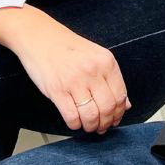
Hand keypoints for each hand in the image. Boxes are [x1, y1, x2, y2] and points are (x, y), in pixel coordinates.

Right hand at [1, 8, 128, 133]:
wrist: (39, 37)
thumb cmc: (67, 47)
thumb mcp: (96, 56)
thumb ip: (111, 80)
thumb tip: (124, 104)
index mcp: (106, 62)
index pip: (120, 95)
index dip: (118, 113)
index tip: (114, 119)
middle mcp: (92, 71)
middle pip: (108, 108)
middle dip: (106, 123)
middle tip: (101, 127)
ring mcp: (74, 81)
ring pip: (91, 116)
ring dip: (91, 126)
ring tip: (88, 125)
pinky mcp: (57, 90)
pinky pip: (72, 117)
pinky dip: (75, 125)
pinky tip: (74, 121)